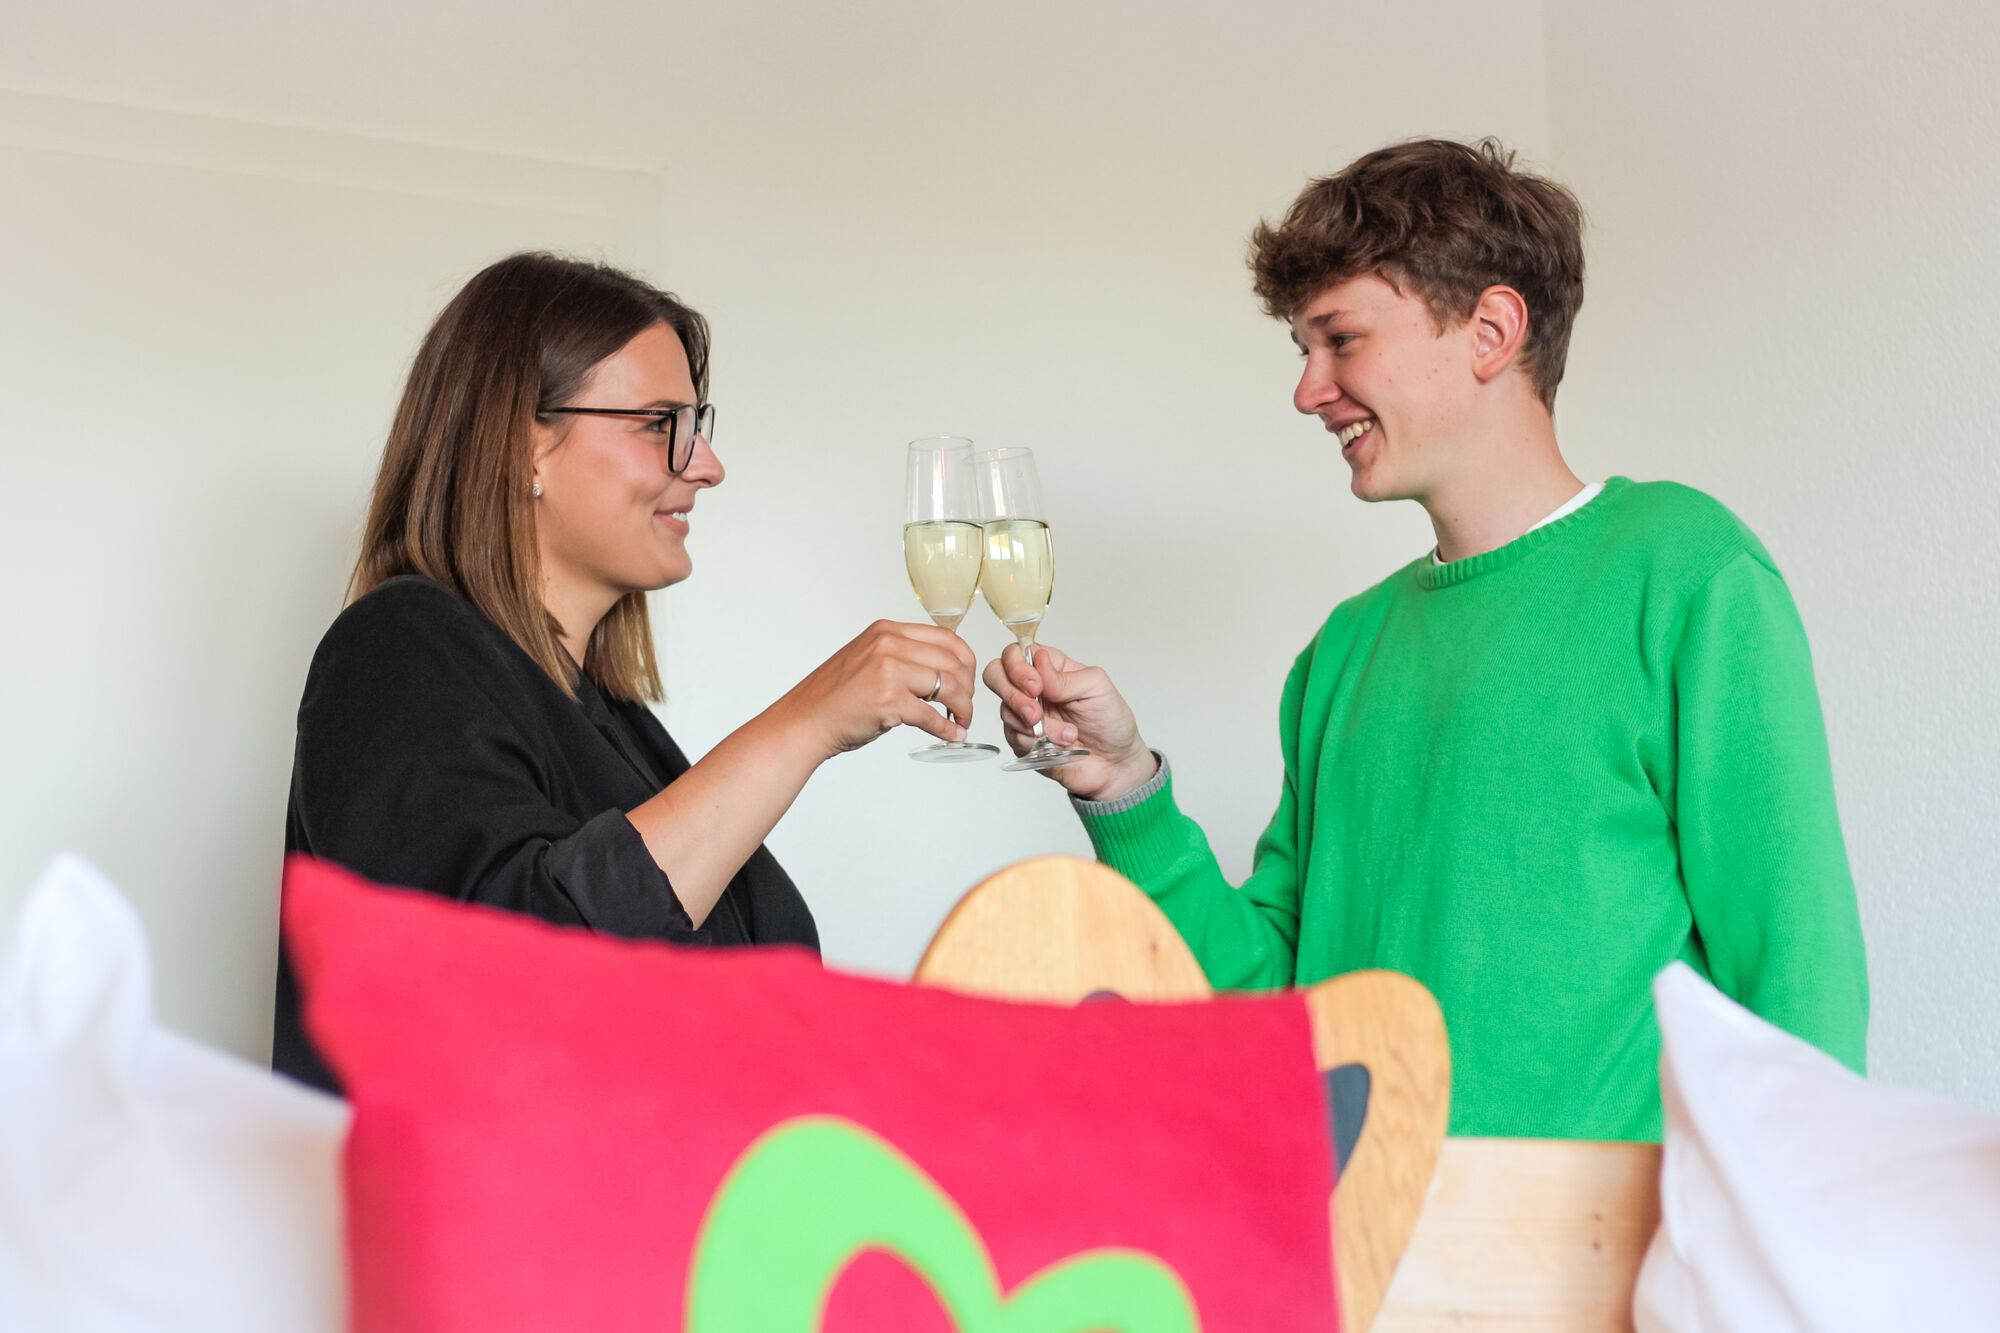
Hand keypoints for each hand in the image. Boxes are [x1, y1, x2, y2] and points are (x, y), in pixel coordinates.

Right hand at [779, 621, 978, 759]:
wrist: (804, 721)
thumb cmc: (835, 697)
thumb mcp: (868, 658)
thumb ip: (902, 656)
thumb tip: (944, 669)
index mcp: (887, 631)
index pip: (947, 639)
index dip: (966, 662)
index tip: (967, 680)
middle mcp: (889, 645)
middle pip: (953, 663)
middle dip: (968, 689)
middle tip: (965, 707)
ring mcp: (888, 672)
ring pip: (950, 687)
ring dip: (963, 709)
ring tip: (960, 721)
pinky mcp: (888, 702)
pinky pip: (933, 716)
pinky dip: (947, 729)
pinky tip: (951, 735)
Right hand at [982, 642, 1156, 799]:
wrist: (1115, 764)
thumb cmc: (1111, 722)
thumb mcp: (1096, 688)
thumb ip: (1063, 676)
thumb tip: (1038, 661)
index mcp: (1050, 668)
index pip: (1016, 653)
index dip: (1017, 666)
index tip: (1036, 685)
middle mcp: (1033, 688)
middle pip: (995, 675)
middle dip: (1012, 695)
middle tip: (1035, 712)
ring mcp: (1025, 714)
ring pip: (1005, 710)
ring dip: (1038, 726)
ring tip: (1068, 734)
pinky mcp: (1022, 740)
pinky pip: (1013, 736)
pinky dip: (1037, 742)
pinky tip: (1060, 746)